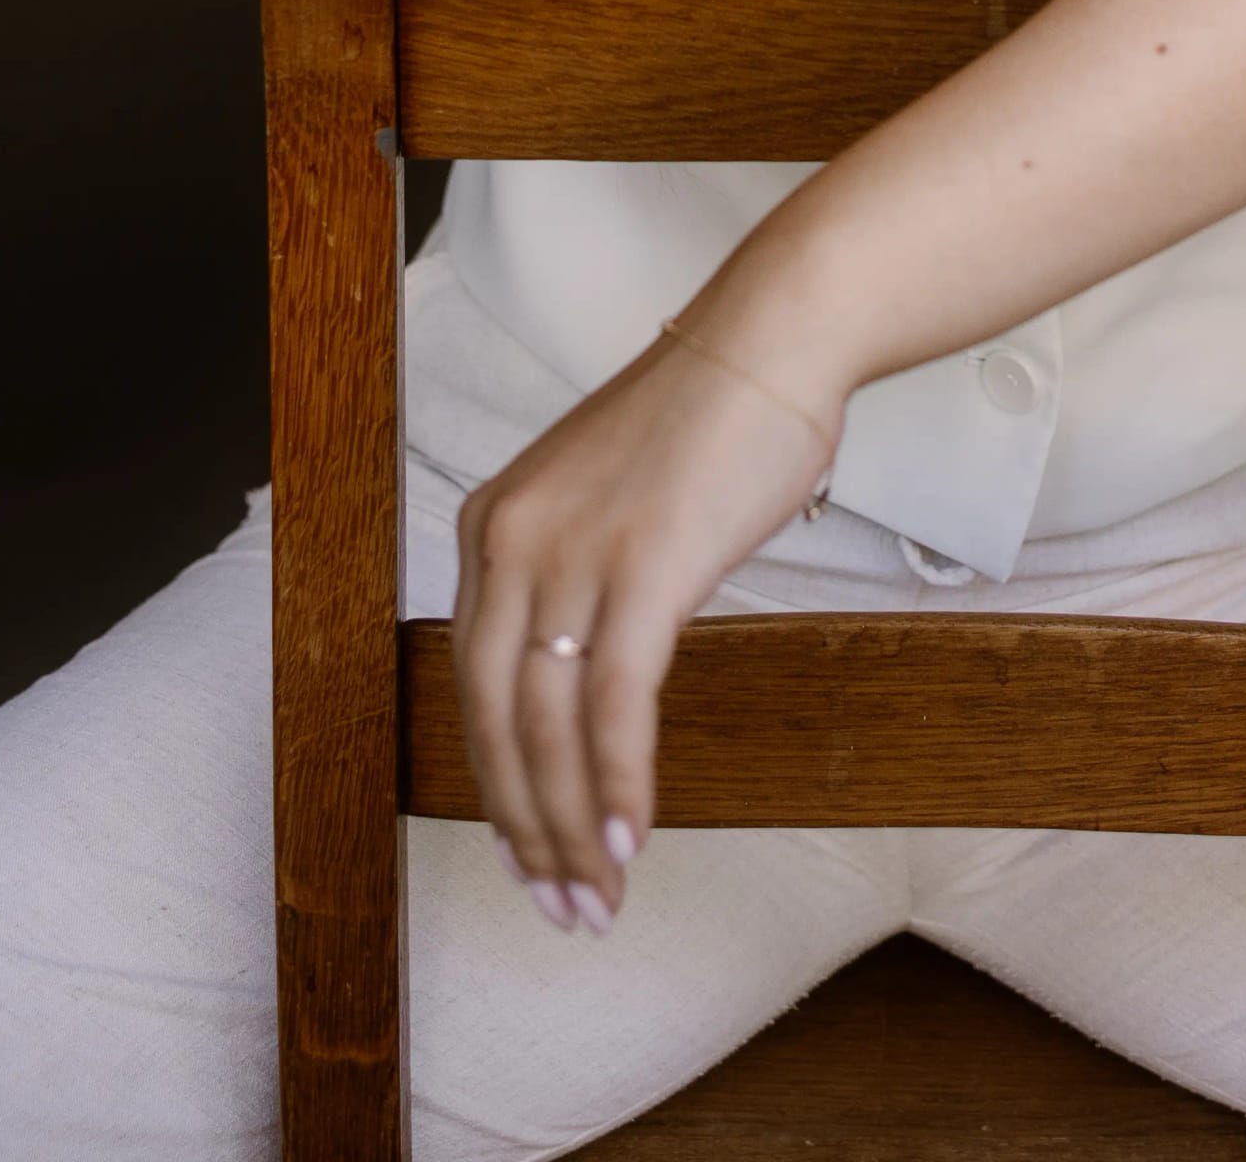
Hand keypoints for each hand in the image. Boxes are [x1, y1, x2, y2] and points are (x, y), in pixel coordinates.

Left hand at [452, 318, 841, 933]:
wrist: (771, 340)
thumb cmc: (708, 419)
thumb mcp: (603, 498)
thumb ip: (576, 578)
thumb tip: (584, 680)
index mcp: (493, 522)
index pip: (474, 684)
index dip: (497, 783)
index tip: (527, 851)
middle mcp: (512, 537)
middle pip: (496, 720)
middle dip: (525, 829)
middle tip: (562, 905)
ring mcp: (574, 551)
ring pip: (548, 727)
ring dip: (573, 828)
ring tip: (602, 895)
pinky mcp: (642, 566)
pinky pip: (614, 704)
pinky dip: (618, 783)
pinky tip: (631, 836)